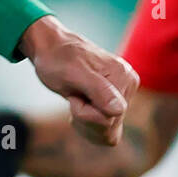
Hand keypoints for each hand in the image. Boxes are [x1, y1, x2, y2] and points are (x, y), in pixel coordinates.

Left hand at [18, 16, 138, 145]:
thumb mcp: (72, 73)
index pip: (109, 117)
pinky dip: (89, 122)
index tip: (73, 93)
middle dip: (85, 114)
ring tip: (76, 97)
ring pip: (107, 129)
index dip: (84, 111)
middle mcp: (128, 85)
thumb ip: (97, 89)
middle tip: (73, 94)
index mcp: (124, 76)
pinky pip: (106, 128)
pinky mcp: (114, 102)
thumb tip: (119, 109)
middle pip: (109, 124)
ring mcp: (122, 94)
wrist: (48, 48)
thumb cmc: (56, 58)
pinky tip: (81, 104)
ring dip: (85, 118)